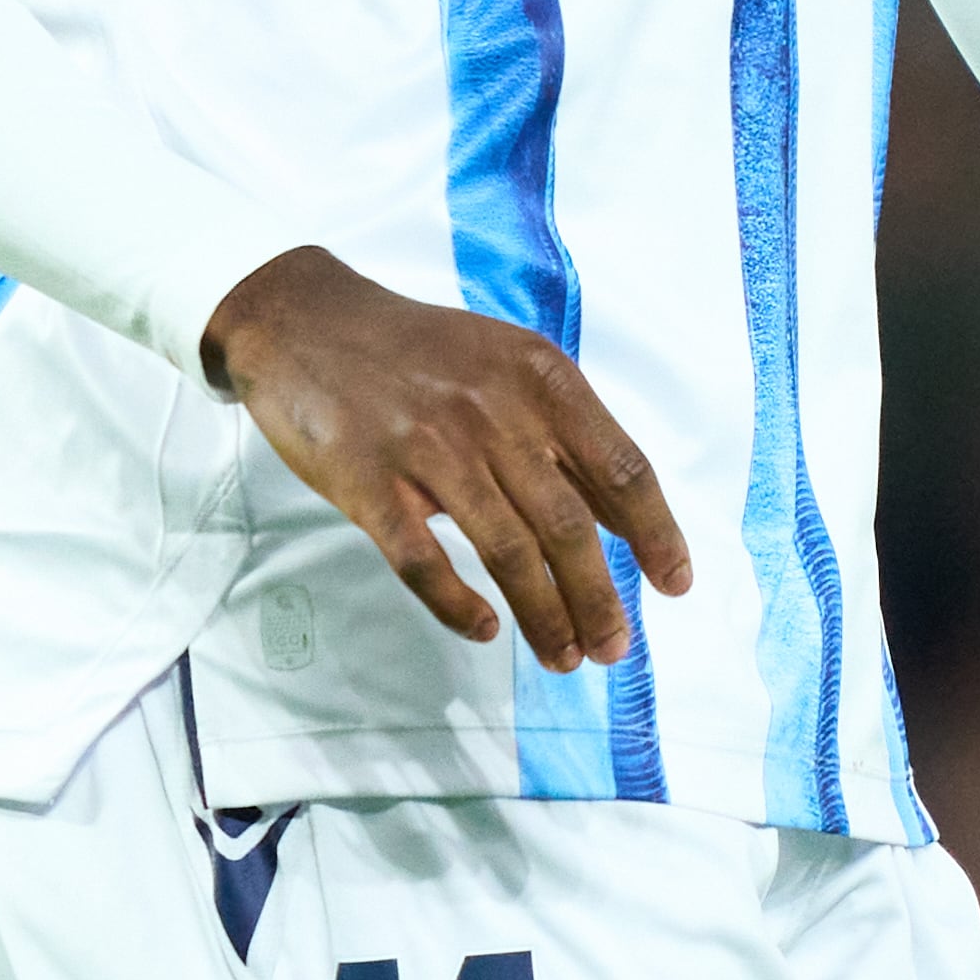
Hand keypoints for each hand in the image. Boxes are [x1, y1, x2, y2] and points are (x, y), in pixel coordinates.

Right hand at [201, 248, 694, 672]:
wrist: (306, 320)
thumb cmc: (415, 352)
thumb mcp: (503, 363)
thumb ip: (561, 433)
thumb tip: (624, 517)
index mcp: (537, 376)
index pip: (620, 467)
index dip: (655, 534)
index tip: (673, 585)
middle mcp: (491, 410)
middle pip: (568, 525)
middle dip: (599, 598)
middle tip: (614, 648)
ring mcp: (428, 448)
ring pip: (506, 552)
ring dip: (544, 616)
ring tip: (565, 658)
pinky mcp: (369, 482)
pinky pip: (422, 561)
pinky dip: (457, 604)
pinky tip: (482, 630)